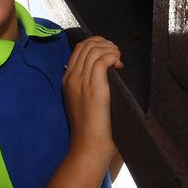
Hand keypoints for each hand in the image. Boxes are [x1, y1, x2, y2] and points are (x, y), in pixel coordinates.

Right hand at [61, 36, 122, 159]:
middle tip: (117, 53)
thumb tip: (104, 69)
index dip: (96, 43)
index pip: (79, 49)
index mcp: (67, 80)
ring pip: (95, 51)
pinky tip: (119, 65)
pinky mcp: (94, 88)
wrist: (89, 145)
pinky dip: (112, 57)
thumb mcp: (82, 101)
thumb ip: (87, 84)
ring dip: (111, 50)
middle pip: (86, 46)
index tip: (109, 50)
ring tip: (119, 59)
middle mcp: (72, 78)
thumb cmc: (91, 127)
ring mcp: (81, 82)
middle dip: (105, 43)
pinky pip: (102, 60)